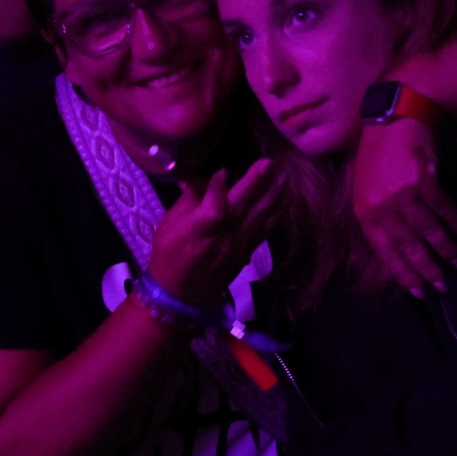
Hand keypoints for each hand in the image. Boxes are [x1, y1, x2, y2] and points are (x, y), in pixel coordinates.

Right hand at [147, 158, 284, 307]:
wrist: (182, 293)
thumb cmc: (170, 253)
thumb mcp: (171, 223)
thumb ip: (191, 198)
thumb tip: (205, 175)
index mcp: (199, 230)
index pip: (214, 207)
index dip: (218, 188)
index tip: (223, 170)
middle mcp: (223, 236)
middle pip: (243, 207)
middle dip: (258, 183)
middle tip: (272, 162)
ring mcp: (239, 244)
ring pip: (260, 216)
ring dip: (275, 195)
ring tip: (286, 175)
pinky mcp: (248, 251)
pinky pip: (266, 229)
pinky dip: (277, 212)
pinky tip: (286, 198)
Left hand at [353, 117, 456, 295]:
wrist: (392, 118)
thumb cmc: (378, 155)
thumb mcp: (367, 189)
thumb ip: (379, 217)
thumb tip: (399, 247)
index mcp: (365, 213)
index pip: (386, 252)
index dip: (404, 274)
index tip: (420, 292)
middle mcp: (381, 207)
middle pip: (408, 246)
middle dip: (428, 268)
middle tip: (443, 285)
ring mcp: (401, 193)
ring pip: (428, 230)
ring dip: (446, 248)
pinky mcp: (421, 180)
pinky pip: (442, 208)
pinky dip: (455, 222)